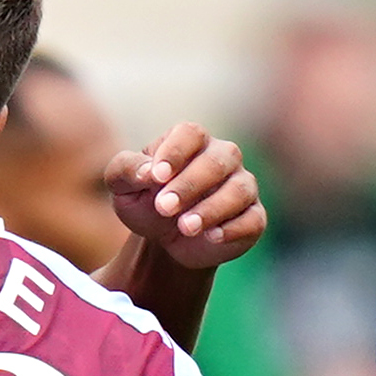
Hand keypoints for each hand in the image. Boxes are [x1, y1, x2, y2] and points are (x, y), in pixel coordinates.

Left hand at [107, 123, 263, 270]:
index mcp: (191, 141)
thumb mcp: (123, 186)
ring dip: (211, 208)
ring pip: (239, 190)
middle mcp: (223, 158)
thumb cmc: (145, 202)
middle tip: (164, 207)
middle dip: (189, 185)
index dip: (174, 153)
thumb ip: (126, 170)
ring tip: (185, 227)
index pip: (190, 134)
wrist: (163, 241)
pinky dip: (233, 228)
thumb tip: (147, 172)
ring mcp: (242, 186)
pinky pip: (252, 219)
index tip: (155, 177)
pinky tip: (212, 237)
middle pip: (216, 161)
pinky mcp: (252, 217)